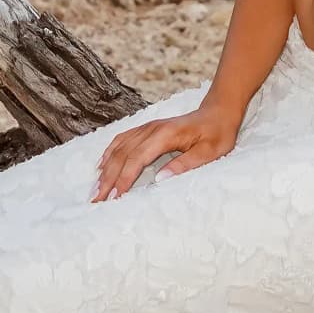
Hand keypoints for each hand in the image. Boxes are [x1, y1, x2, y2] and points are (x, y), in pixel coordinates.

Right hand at [92, 102, 241, 201]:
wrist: (218, 112)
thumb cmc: (216, 134)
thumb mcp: (209, 152)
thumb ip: (185, 164)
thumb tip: (160, 179)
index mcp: (165, 135)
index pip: (137, 159)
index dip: (124, 178)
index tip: (114, 197)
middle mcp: (151, 129)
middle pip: (122, 155)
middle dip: (108, 179)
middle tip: (96, 200)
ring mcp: (147, 127)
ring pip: (119, 148)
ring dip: (106, 169)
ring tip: (96, 189)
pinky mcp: (146, 129)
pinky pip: (122, 140)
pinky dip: (109, 153)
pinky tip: (101, 166)